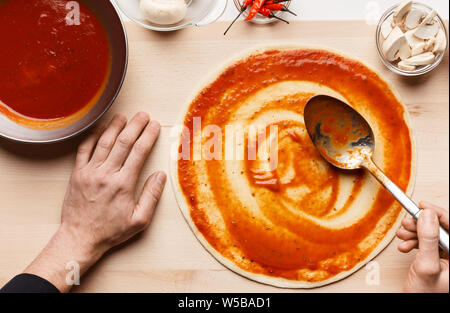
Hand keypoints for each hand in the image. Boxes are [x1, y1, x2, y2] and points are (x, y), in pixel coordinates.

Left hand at [24, 112, 165, 291]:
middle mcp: (106, 174)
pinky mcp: (77, 174)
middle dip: (135, 125)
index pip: (139, 152)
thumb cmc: (111, 231)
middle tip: (143, 114)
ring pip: (104, 142)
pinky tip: (99, 128)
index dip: (148, 136)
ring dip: (114, 127)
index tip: (155, 125)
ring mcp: (89, 172)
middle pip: (123, 142)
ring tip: (123, 116)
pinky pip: (84, 150)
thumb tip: (161, 175)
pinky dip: (92, 137)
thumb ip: (151, 196)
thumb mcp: (139, 220)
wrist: (80, 238)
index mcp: (123, 184)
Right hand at [397, 201, 448, 292]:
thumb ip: (428, 239)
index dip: (438, 213)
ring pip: (431, 235)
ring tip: (402, 236)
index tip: (422, 206)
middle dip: (421, 224)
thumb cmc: (424, 296)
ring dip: (414, 233)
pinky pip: (425, 244)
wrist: (412, 307)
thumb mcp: (426, 265)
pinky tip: (404, 246)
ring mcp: (446, 259)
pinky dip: (412, 242)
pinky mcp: (436, 260)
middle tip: (408, 223)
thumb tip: (428, 215)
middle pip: (441, 229)